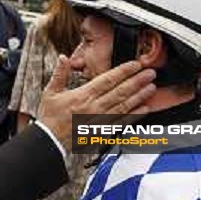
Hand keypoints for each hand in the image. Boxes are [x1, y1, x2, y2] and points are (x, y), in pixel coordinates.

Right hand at [37, 56, 155, 152]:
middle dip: (137, 81)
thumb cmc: (50, 118)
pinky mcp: (102, 132)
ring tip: (151, 88)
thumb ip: (59, 74)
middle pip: (120, 91)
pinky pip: (122, 122)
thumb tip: (63, 58)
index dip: (123, 71)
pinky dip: (134, 116)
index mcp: (83, 95)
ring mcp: (100, 120)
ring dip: (139, 96)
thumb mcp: (51, 92)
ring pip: (124, 106)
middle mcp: (94, 107)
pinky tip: (144, 109)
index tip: (135, 65)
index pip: (107, 80)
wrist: (50, 141)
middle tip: (150, 73)